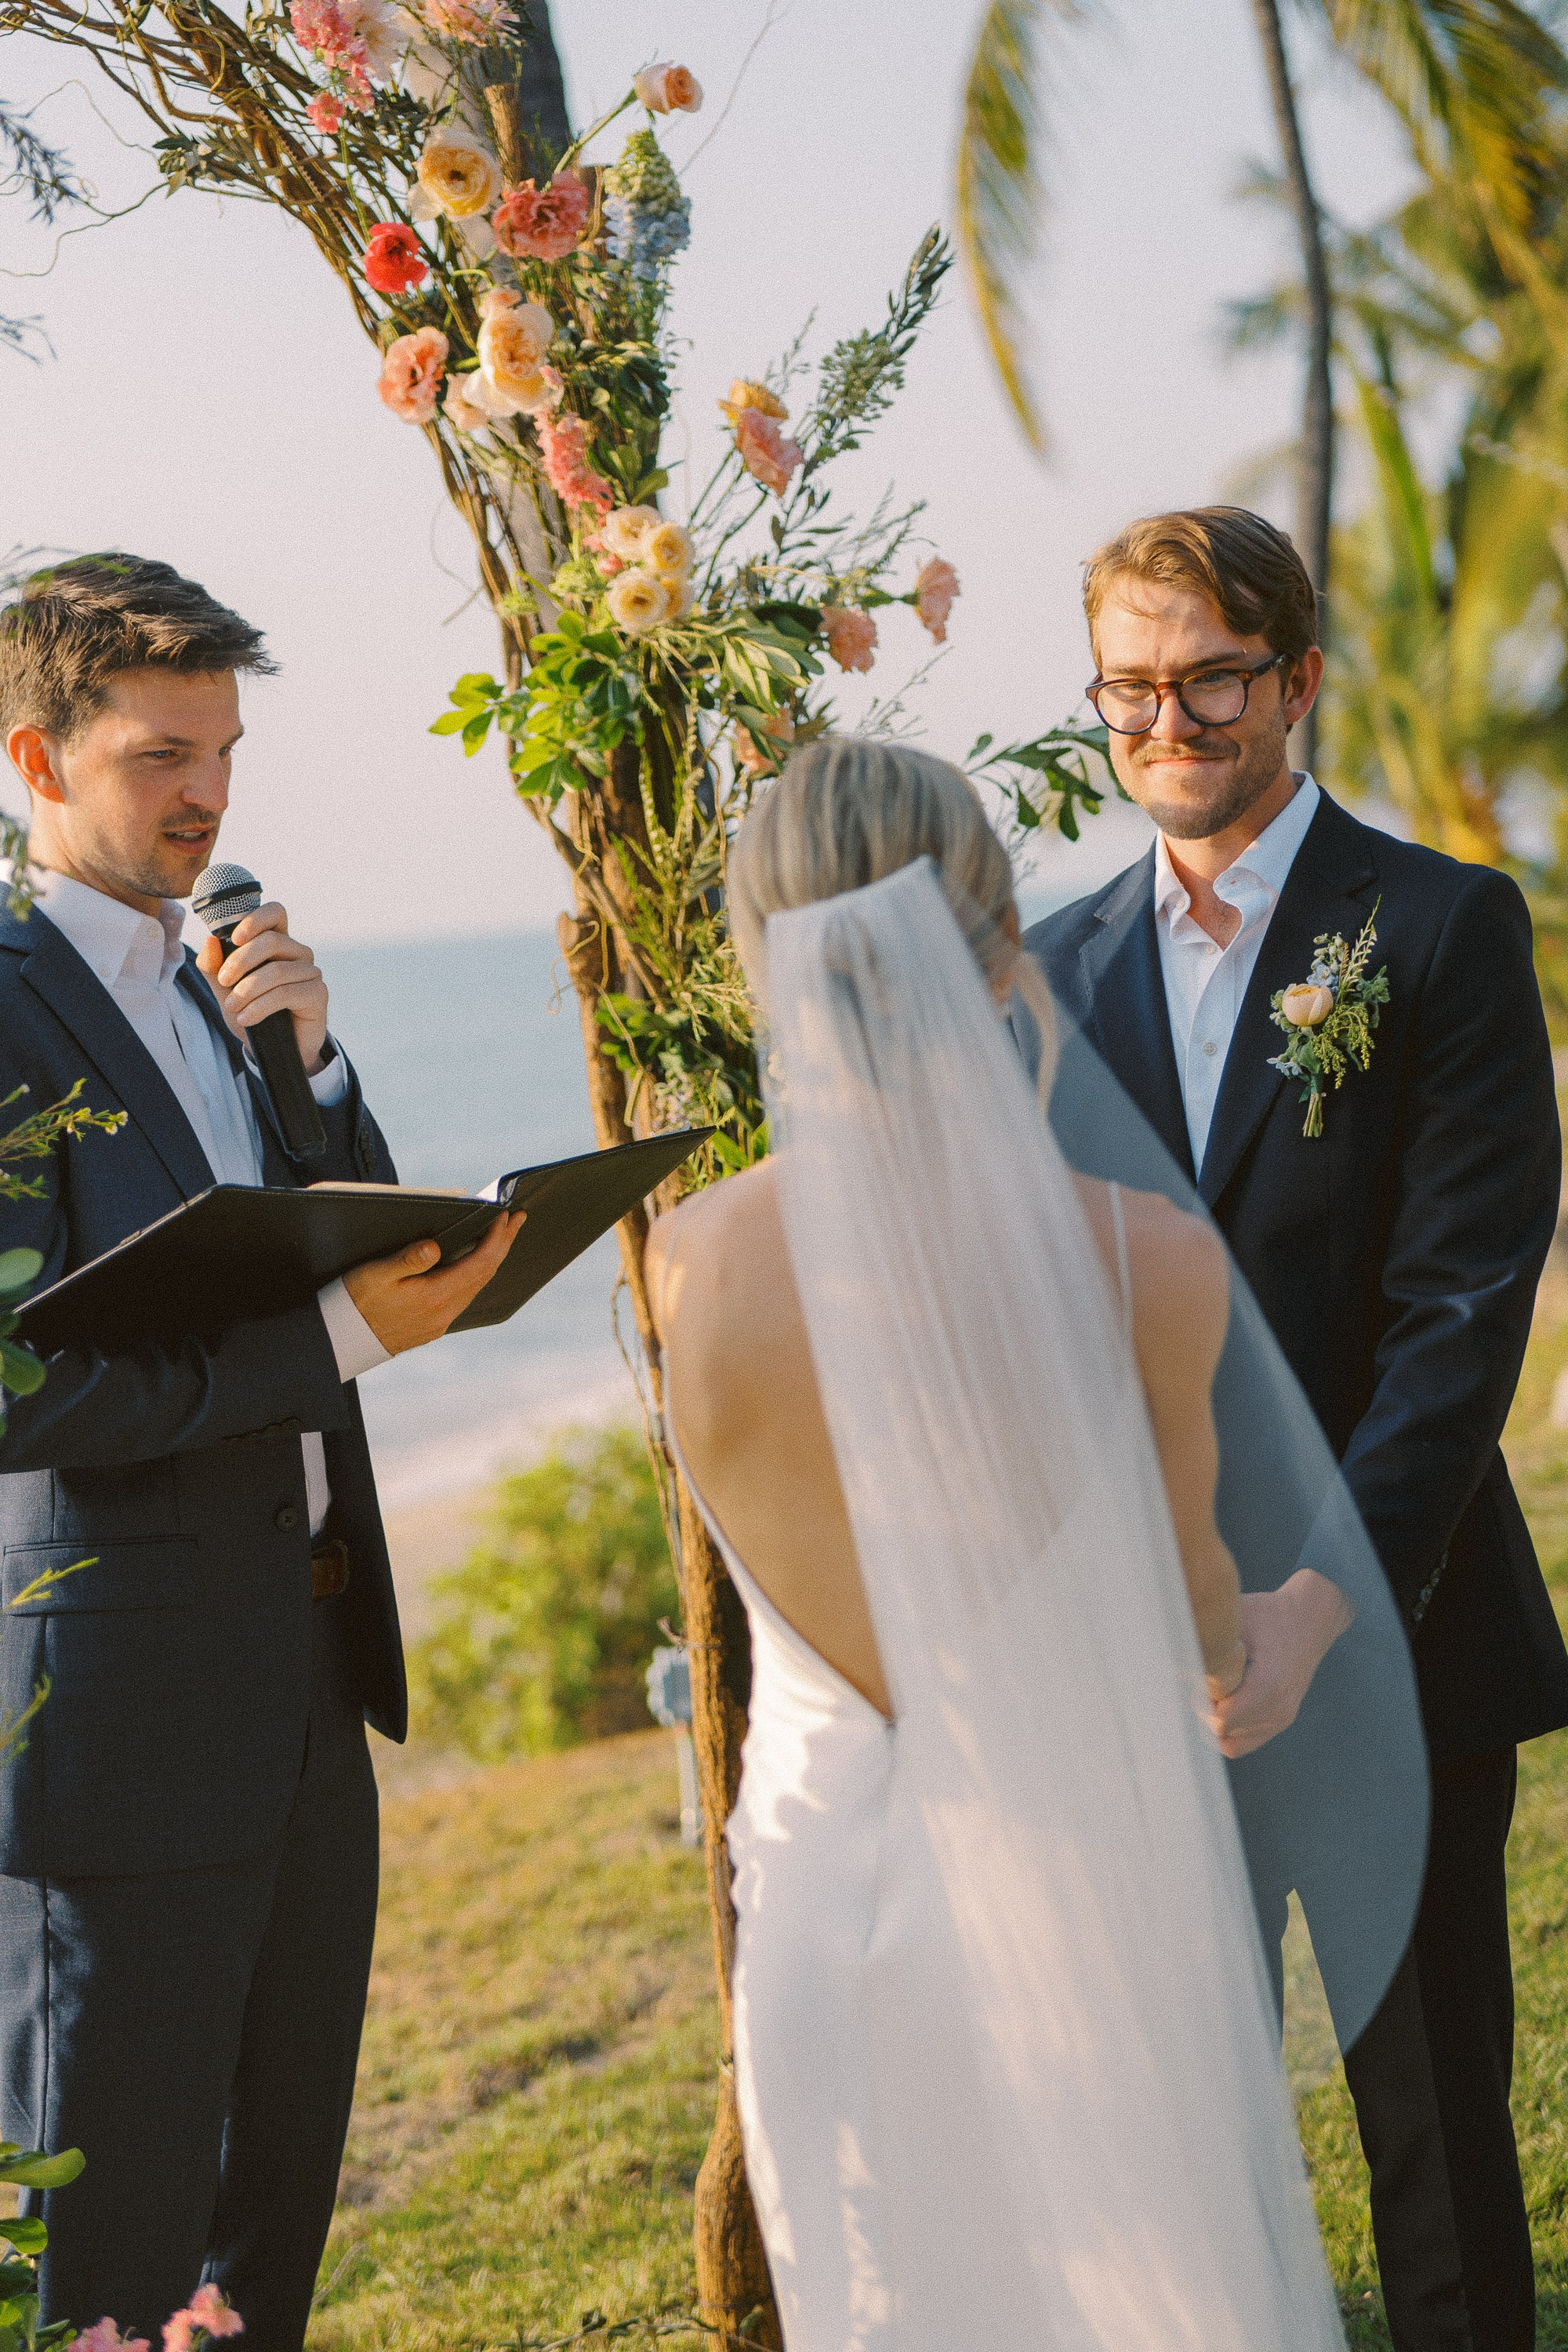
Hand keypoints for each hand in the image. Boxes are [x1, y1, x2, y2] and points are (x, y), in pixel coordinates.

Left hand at [197, 903, 329, 1073]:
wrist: (273, 1051)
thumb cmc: (253, 1013)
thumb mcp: (225, 991)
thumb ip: (213, 968)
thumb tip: (209, 941)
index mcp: (277, 943)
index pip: (275, 913)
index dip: (256, 919)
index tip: (235, 938)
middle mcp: (297, 953)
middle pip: (272, 940)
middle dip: (241, 961)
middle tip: (222, 981)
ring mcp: (311, 972)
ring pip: (277, 970)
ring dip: (248, 990)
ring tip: (232, 1007)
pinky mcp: (318, 994)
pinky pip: (286, 993)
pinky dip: (260, 1007)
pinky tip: (247, 1018)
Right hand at [344, 1211, 524, 1354]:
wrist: (340, 1341)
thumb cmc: (354, 1301)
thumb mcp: (376, 1274)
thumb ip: (407, 1260)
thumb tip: (435, 1247)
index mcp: (434, 1296)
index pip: (479, 1263)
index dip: (496, 1239)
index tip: (506, 1216)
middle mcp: (443, 1312)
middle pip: (485, 1274)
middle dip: (504, 1245)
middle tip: (518, 1220)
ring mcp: (440, 1322)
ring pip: (477, 1287)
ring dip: (492, 1260)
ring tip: (502, 1237)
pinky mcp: (433, 1327)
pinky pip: (464, 1297)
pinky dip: (476, 1275)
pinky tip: (475, 1264)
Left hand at [1205, 1568, 1354, 1760]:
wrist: (1311, 1617)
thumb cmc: (1268, 1614)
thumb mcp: (1235, 1619)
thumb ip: (1206, 1641)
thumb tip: (1170, 1655)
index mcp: (1267, 1687)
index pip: (1220, 1722)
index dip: (1200, 1704)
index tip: (1196, 1681)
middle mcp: (1278, 1710)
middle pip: (1223, 1736)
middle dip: (1204, 1714)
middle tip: (1200, 1684)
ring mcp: (1282, 1719)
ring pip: (1232, 1745)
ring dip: (1215, 1724)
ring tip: (1212, 1692)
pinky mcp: (1282, 1720)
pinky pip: (1247, 1741)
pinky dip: (1229, 1729)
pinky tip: (1223, 1700)